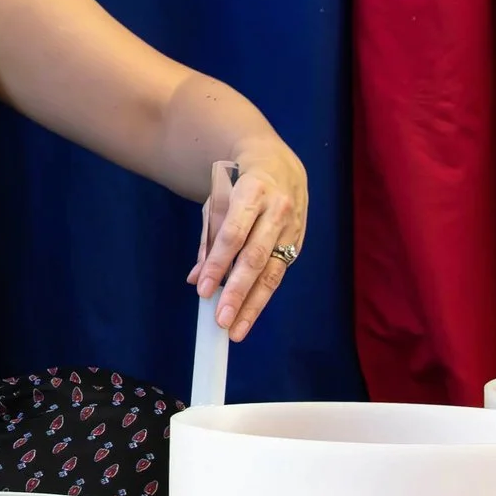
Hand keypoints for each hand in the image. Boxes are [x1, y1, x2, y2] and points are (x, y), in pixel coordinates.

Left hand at [186, 146, 307, 341]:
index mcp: (253, 192)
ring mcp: (292, 228)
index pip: (233, 234)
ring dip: (253, 305)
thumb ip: (208, 238)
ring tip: (236, 330)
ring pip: (273, 272)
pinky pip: (279, 273)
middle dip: (238, 292)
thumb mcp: (218, 200)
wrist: (280, 166)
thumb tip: (196, 278)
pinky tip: (248, 314)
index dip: (218, 264)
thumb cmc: (240, 183)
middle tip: (221, 320)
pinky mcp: (299, 243)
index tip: (203, 290)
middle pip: (255, 258)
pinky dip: (262, 295)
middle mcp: (278, 210)